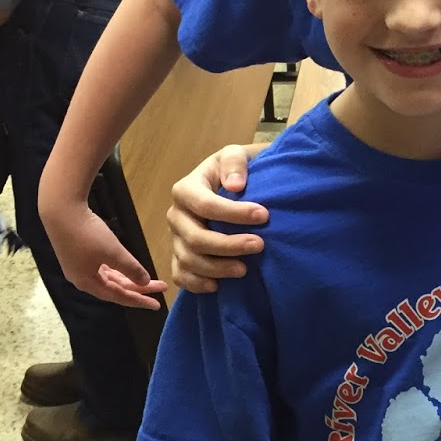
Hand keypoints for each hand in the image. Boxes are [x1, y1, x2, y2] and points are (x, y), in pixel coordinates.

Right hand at [48, 201, 166, 309]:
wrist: (62, 210)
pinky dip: (118, 269)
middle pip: (115, 287)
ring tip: (149, 280)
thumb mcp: (113, 253)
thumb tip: (144, 281)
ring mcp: (80, 264)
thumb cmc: (88, 234)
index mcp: (86, 282)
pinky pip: (103, 267)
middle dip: (138, 287)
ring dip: (129, 278)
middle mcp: (81, 277)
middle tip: (160, 287)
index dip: (138, 300)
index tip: (156, 305)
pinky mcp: (80, 252)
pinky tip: (128, 269)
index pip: (118, 296)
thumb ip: (131, 269)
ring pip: (110, 277)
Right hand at [168, 144, 267, 292]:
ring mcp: (176, 238)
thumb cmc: (233, 171)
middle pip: (195, 238)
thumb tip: (235, 185)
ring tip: (244, 269)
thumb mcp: (234, 155)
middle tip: (259, 245)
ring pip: (188, 260)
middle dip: (228, 245)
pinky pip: (181, 275)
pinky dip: (196, 284)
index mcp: (185, 190)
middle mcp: (176, 215)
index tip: (264, 216)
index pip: (206, 205)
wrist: (231, 185)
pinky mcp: (180, 256)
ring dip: (216, 268)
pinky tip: (218, 286)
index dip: (234, 213)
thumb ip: (234, 162)